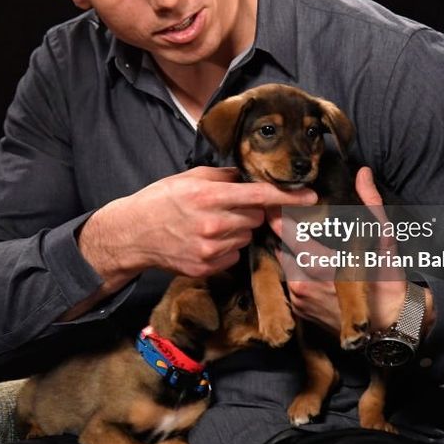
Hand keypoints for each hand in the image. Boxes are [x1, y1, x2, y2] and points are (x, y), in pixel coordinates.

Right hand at [82, 165, 315, 281]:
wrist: (132, 234)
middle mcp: (212, 223)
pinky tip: (206, 241)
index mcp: (209, 195)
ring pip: (246, 237)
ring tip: (213, 224)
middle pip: (255, 218)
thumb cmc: (161, 200)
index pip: (259, 195)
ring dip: (238, 230)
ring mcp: (209, 249)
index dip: (288, 196)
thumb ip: (224, 177)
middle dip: (251, 212)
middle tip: (230, 207)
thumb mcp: (189, 178)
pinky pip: (233, 256)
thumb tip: (251, 175)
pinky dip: (227, 249)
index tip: (311, 196)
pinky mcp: (205, 268)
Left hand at [270, 167, 411, 333]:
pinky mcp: (299, 312)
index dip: (278, 215)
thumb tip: (362, 173)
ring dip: (287, 252)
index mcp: (321, 264)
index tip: (274, 200)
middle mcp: (304, 284)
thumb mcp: (382, 238)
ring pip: (283, 265)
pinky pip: (288, 284)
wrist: (390, 325)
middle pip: (280, 248)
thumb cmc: (387, 280)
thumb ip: (370, 203)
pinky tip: (304, 263)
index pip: (287, 234)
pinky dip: (293, 271)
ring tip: (295, 237)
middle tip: (282, 215)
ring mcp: (299, 300)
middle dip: (282, 233)